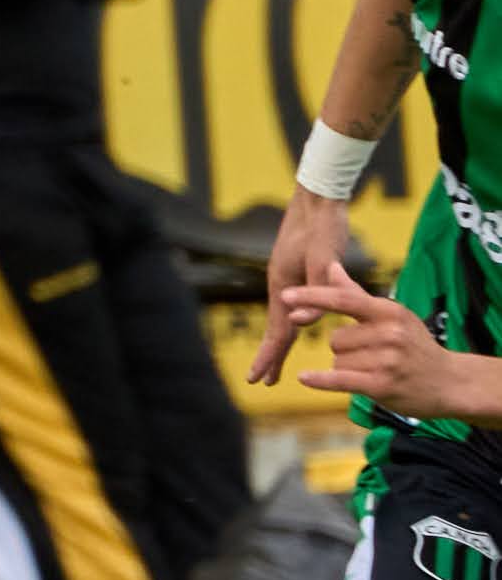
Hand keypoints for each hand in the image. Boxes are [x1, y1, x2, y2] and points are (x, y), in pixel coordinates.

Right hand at [248, 187, 365, 383]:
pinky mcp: (303, 273)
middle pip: (277, 329)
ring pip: (286, 319)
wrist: (320, 198)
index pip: (277, 331)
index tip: (256, 380)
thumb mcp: (322, 258)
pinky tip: (300, 324)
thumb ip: (318, 290)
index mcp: (285, 287)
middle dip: (270, 355)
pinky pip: (297, 306)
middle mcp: (285, 287)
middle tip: (263, 381)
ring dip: (281, 341)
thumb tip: (304, 324)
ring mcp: (292, 281)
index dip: (268, 357)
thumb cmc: (323, 226)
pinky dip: (295, 322)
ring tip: (277, 360)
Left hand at [285, 261, 501, 421]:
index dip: (313, 298)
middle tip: (373, 356)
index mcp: (390, 312)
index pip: (344, 300)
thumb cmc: (414, 345)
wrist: (449, 382)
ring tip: (376, 369)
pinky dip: (320, 380)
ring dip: (347, 368)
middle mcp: (389, 333)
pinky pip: (339, 379)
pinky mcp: (381, 384)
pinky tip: (304, 378)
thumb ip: (355, 293)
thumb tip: (331, 267)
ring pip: (336, 361)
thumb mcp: (392, 316)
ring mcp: (386, 360)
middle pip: (335, 339)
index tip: (285, 296)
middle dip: (344, 349)